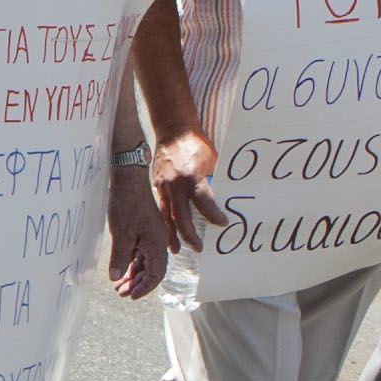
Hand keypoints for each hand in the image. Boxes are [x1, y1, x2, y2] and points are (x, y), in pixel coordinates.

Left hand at [106, 167, 169, 298]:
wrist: (128, 180)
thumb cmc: (126, 204)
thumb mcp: (121, 234)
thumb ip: (120, 258)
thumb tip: (116, 277)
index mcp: (157, 243)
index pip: (156, 274)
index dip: (144, 287)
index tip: (131, 296)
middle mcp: (158, 242)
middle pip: (151, 270)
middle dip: (137, 283)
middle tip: (120, 293)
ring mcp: (151, 236)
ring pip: (145, 262)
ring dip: (133, 275)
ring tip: (118, 286)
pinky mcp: (143, 231)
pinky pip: (140, 253)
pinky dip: (131, 263)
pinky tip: (121, 271)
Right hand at [152, 126, 223, 251]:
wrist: (173, 131)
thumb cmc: (195, 144)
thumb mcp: (211, 160)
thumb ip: (213, 180)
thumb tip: (223, 197)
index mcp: (191, 176)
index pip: (204, 202)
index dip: (214, 215)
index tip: (223, 223)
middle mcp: (175, 184)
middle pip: (182, 216)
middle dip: (190, 235)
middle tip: (199, 247)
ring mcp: (163, 186)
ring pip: (167, 216)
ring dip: (172, 234)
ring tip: (177, 249)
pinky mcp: (157, 186)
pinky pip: (161, 208)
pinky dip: (165, 222)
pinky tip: (168, 232)